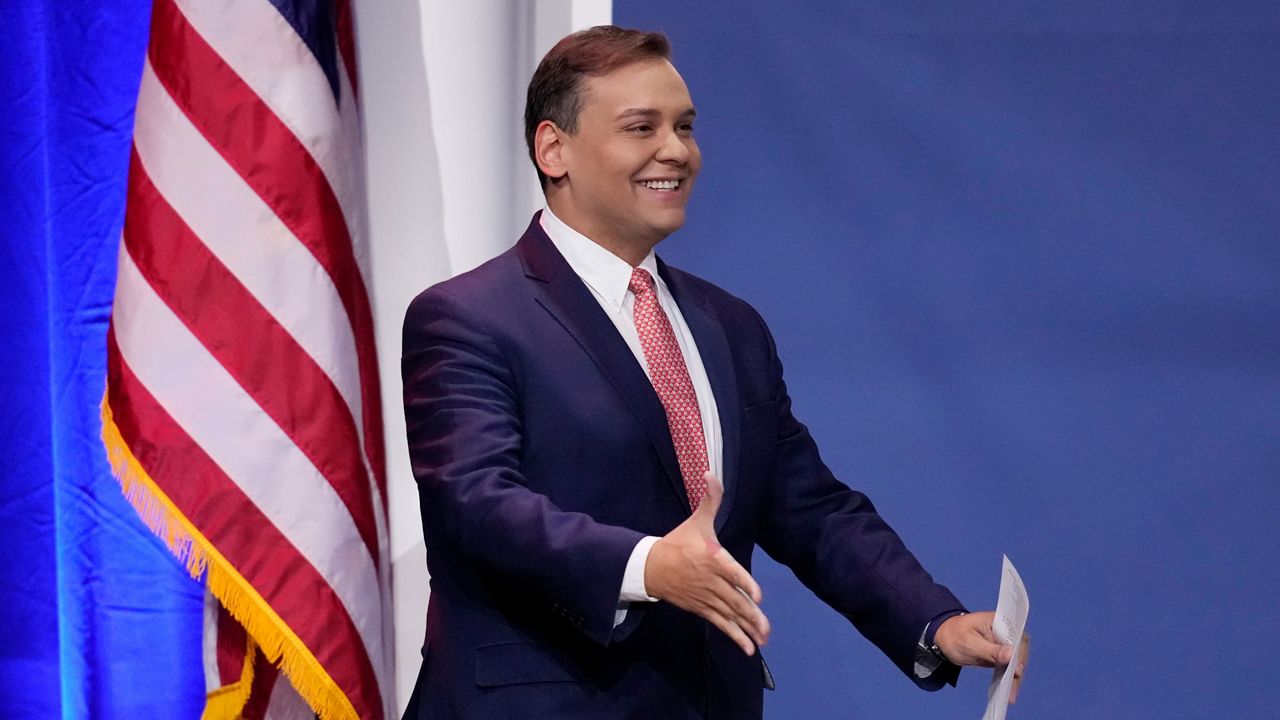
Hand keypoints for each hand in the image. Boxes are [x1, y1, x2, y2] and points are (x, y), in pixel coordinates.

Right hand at [644, 472, 770, 654]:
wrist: (650, 566)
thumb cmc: (679, 543)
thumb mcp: (696, 520)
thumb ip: (710, 500)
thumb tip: (712, 473)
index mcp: (712, 558)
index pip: (731, 572)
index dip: (744, 583)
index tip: (758, 596)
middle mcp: (710, 580)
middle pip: (734, 599)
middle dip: (751, 615)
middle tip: (767, 628)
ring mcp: (706, 597)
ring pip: (730, 614)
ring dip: (747, 628)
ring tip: (763, 639)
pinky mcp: (702, 608)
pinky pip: (721, 623)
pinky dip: (734, 636)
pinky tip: (749, 649)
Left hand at [935, 612, 1030, 701]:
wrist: (945, 639)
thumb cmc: (955, 636)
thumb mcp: (970, 643)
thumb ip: (991, 650)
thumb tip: (1011, 655)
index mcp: (1000, 622)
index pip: (1017, 636)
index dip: (1020, 653)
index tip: (1017, 669)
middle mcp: (1007, 632)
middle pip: (1019, 651)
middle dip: (1018, 670)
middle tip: (1013, 688)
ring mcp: (1005, 644)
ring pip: (1016, 662)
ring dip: (1015, 679)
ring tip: (1011, 696)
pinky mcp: (1001, 656)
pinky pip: (1009, 668)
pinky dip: (1008, 680)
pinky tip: (1008, 693)